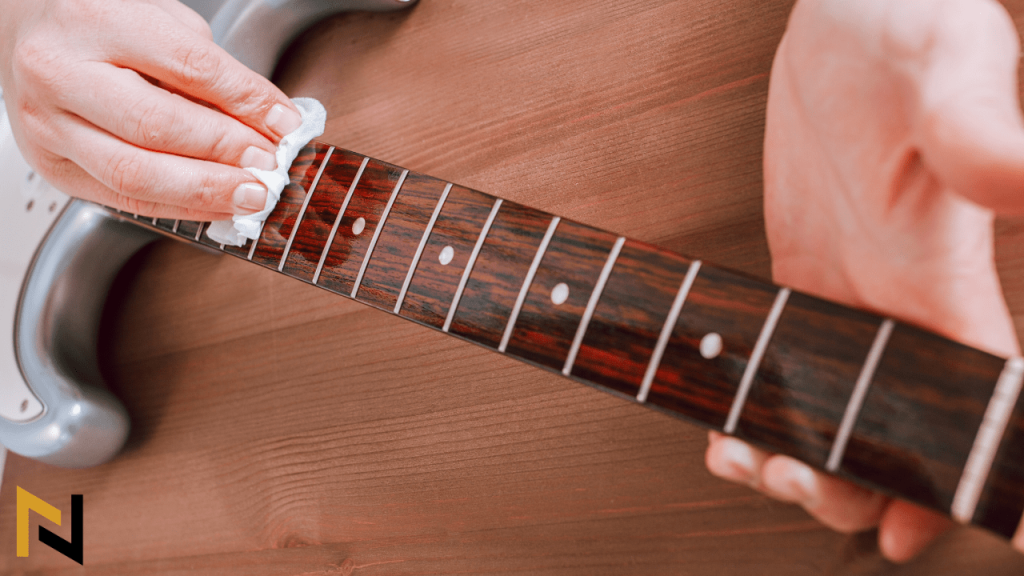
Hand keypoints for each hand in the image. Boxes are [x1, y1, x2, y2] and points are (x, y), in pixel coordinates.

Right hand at [0, 0, 304, 219]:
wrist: (25, 33)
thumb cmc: (100, 22)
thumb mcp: (160, 21)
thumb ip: (210, 69)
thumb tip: (268, 121)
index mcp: (92, 18)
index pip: (188, 66)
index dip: (246, 101)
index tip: (285, 124)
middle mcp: (58, 71)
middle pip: (157, 127)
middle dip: (226, 152)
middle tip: (270, 165)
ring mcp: (47, 124)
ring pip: (135, 174)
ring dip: (206, 192)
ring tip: (251, 193)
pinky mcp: (51, 167)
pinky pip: (122, 199)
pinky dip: (180, 208)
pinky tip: (216, 206)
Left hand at [706, 0, 1023, 561]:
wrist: (853, 14)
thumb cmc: (910, 32)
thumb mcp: (948, 75)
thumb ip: (980, 136)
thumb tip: (1021, 183)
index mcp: (944, 277)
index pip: (974, 398)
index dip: (955, 473)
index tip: (917, 532)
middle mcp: (904, 299)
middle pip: (893, 425)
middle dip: (853, 479)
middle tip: (796, 486)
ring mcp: (852, 290)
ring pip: (836, 407)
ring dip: (801, 454)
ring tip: (750, 466)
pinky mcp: (805, 271)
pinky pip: (787, 360)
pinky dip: (761, 404)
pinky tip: (728, 430)